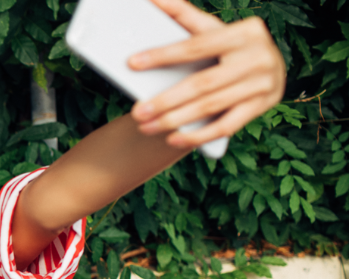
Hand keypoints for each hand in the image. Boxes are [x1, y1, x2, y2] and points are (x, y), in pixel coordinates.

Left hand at [128, 0, 284, 147]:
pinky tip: (173, 139)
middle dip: (165, 100)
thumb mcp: (212, 28)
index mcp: (244, 32)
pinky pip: (227, 126)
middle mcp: (258, 57)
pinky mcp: (264, 106)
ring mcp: (264, 84)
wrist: (270, 67)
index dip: (162, 55)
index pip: (195, 46)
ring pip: (211, 106)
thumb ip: (183, 14)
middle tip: (137, 112)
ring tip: (147, 127)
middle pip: (201, 84)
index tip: (133, 63)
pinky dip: (198, 135)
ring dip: (175, 120)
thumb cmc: (230, 45)